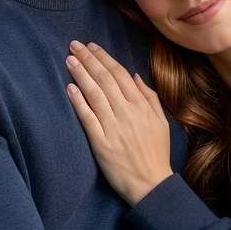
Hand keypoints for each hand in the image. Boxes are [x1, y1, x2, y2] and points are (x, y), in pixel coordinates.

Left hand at [65, 41, 173, 205]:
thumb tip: (134, 75)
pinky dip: (79, 102)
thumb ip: (149, 97)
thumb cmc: (156, 153)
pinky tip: (69, 88)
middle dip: (89, 59)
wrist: (151, 185)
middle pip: (105, 80)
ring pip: (95, 95)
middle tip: (74, 45)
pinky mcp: (102, 143)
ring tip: (69, 59)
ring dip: (81, 75)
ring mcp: (114, 128)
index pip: (120, 75)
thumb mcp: (161, 122)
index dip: (104, 58)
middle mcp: (127, 113)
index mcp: (141, 106)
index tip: (92, 46)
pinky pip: (88, 118)